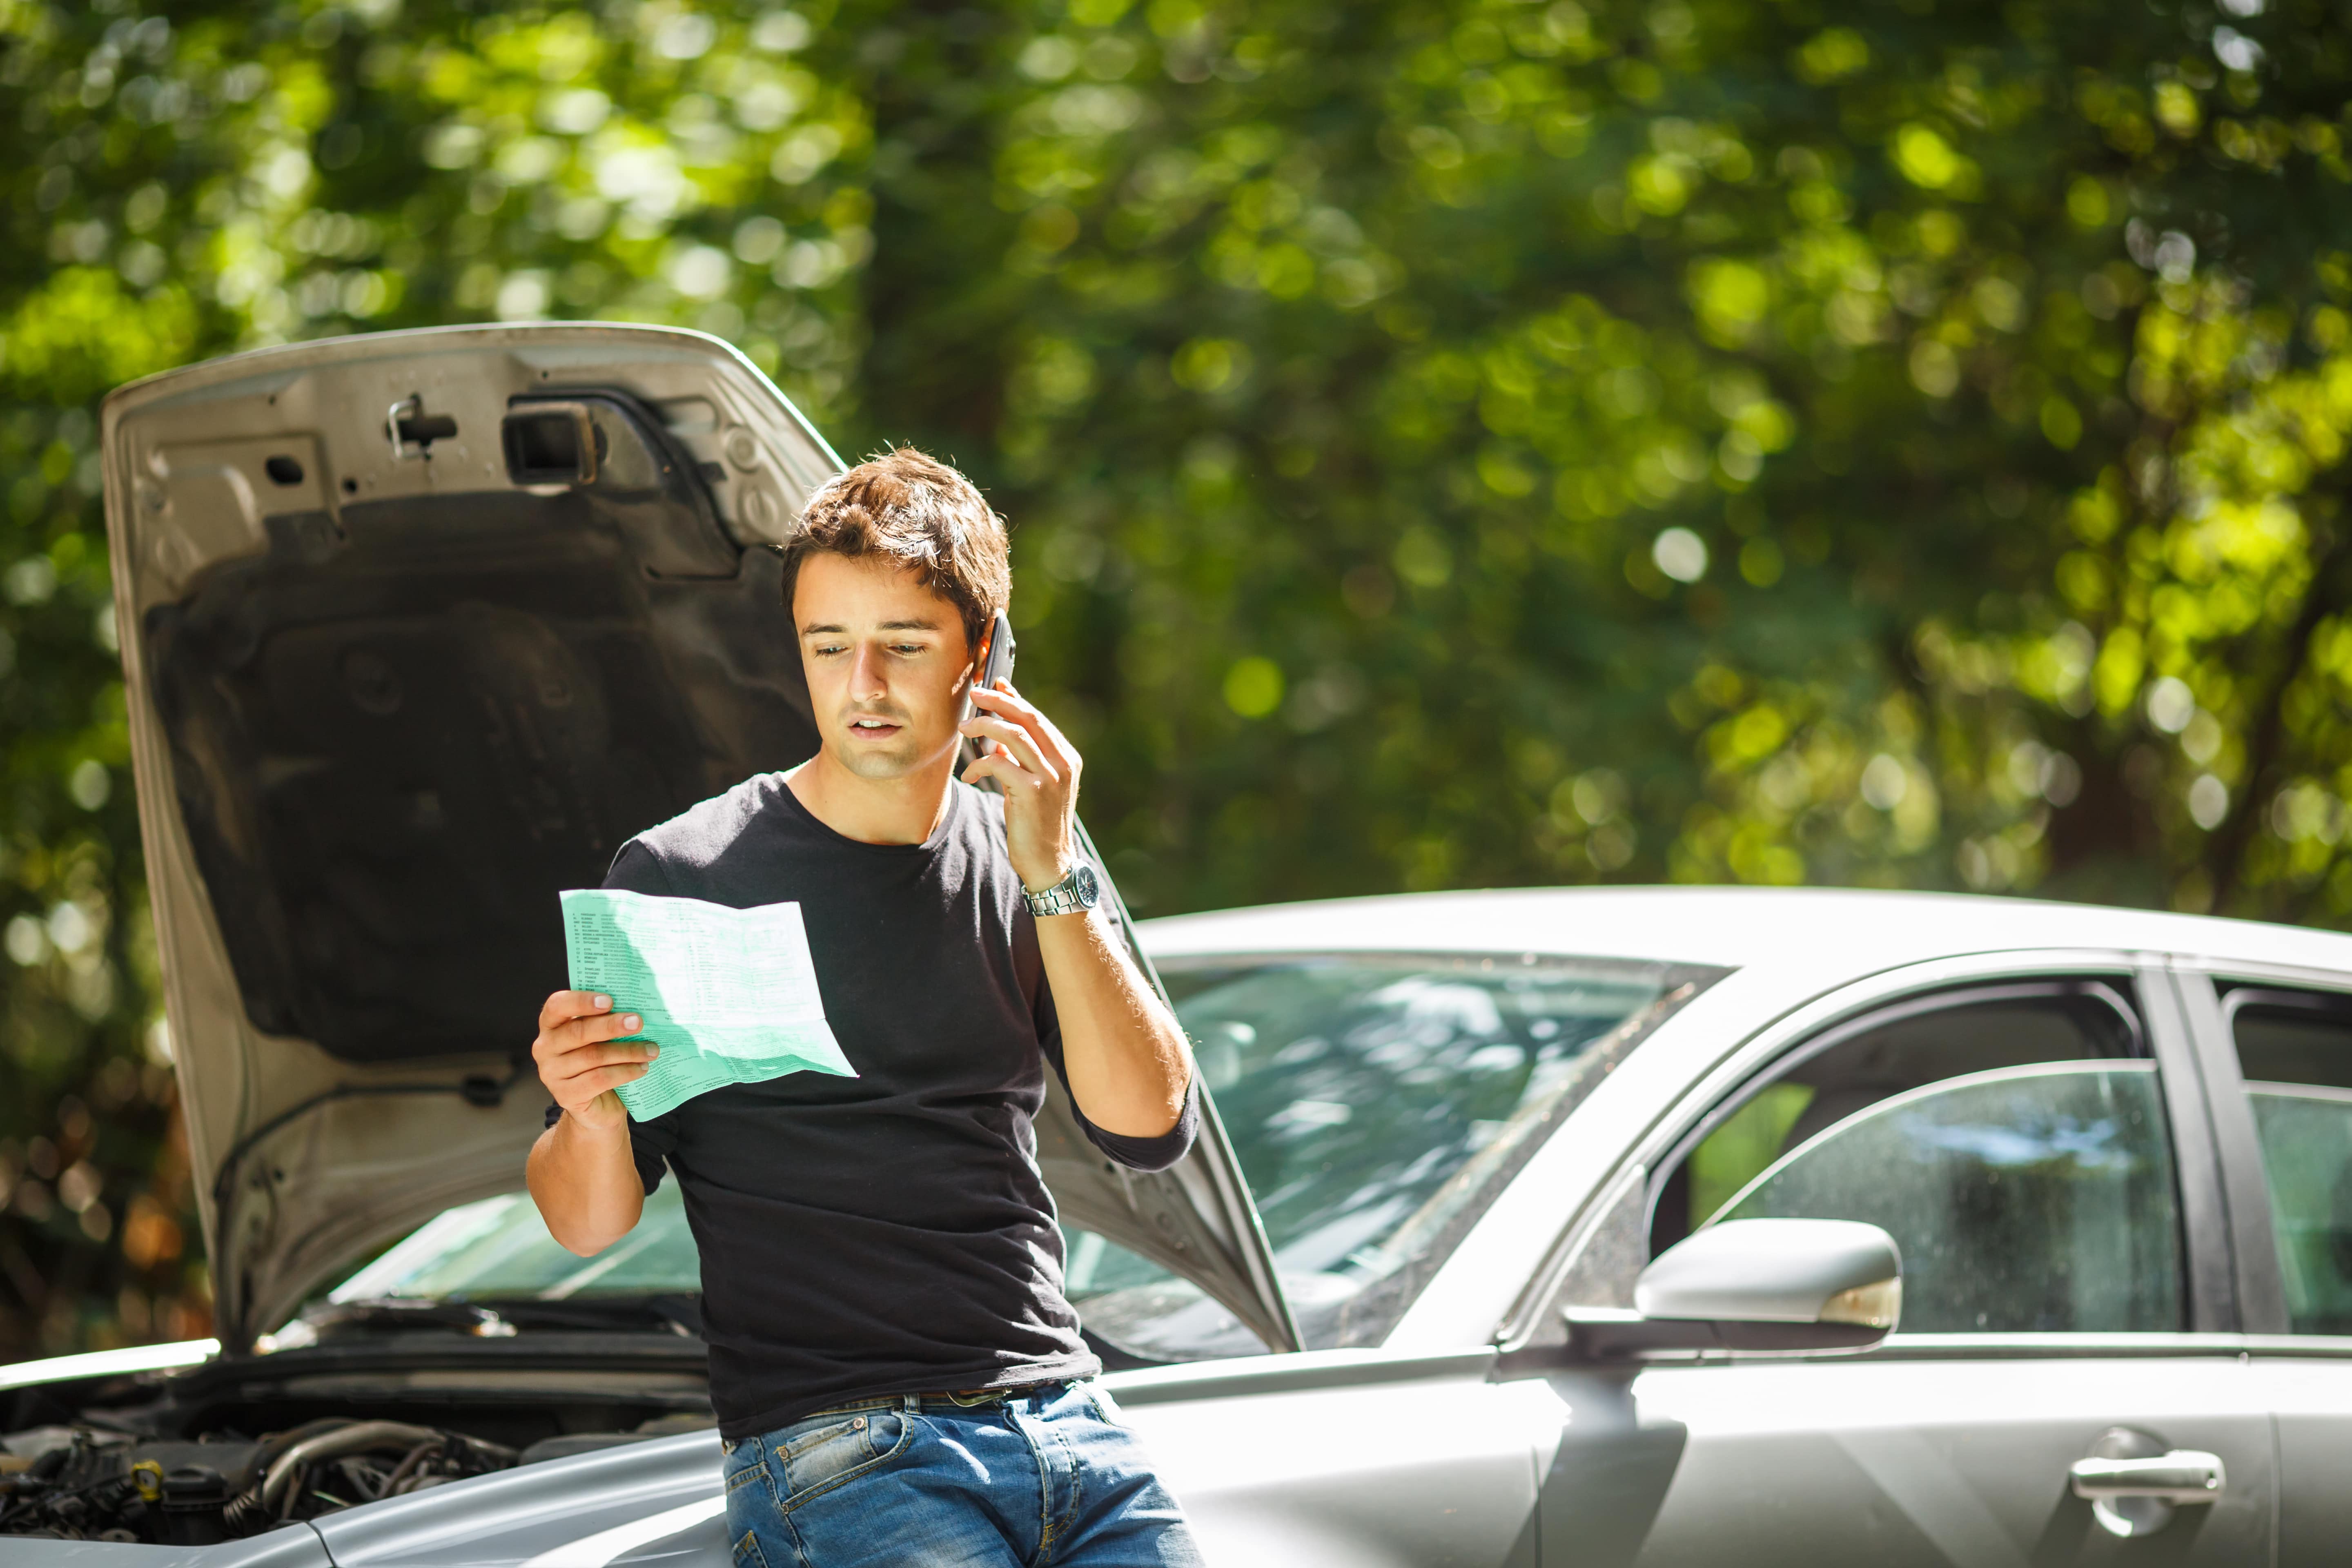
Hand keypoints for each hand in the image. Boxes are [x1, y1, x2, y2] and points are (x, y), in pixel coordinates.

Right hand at [533, 990, 657, 1130]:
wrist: (599, 1103)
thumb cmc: (601, 1060)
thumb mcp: (601, 1036)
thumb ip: (607, 1019)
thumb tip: (636, 1006)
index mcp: (551, 1024)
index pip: (557, 1005)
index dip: (581, 1001)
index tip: (609, 1001)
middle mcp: (545, 1047)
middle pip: (578, 1032)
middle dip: (611, 1026)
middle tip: (638, 1022)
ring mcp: (551, 1073)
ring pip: (593, 1056)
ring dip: (627, 1051)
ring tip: (651, 1050)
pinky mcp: (565, 1095)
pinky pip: (599, 1079)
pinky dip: (624, 1072)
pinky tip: (642, 1068)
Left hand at [959, 680, 1080, 894]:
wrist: (1049, 863)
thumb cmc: (1037, 824)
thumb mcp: (1031, 785)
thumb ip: (1020, 759)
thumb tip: (996, 735)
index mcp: (1066, 758)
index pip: (1038, 718)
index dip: (1014, 698)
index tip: (994, 684)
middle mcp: (1063, 764)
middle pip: (1028, 718)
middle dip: (998, 702)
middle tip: (974, 694)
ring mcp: (1051, 777)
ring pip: (1014, 735)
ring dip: (985, 727)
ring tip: (964, 728)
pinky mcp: (1033, 792)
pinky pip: (1000, 763)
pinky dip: (980, 763)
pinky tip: (970, 774)